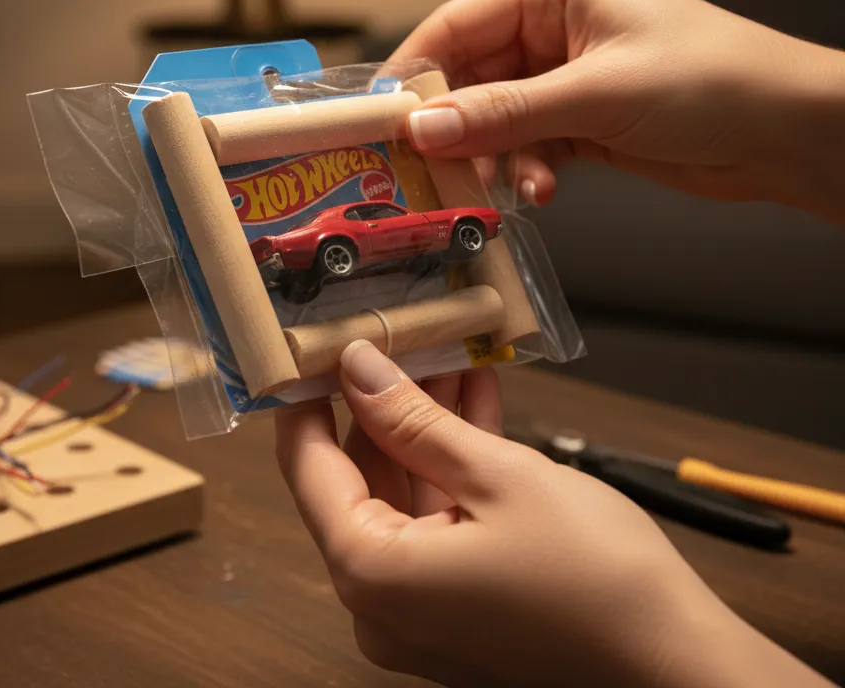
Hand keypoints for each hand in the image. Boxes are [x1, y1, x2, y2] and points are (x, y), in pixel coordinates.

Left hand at [276, 340, 831, 687]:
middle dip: (383, 403)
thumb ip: (414, 420)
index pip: (308, 466)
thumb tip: (357, 368)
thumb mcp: (497, 476)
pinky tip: (474, 401)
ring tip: (447, 353)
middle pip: (358, 478)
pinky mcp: (460, 607)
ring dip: (426, 425)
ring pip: (404, 494)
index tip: (316, 345)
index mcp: (371, 573)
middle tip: (400, 337)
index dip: (309, 397)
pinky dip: (453, 466)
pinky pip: (437, 522)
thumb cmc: (596, 579)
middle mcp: (381, 603)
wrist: (682, 669)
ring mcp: (421, 611)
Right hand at [391, 0, 844, 223]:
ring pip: (495, 119)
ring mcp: (566, 77)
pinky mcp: (581, 120)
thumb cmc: (715, 81)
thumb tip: (425, 126)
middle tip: (436, 170)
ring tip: (510, 187)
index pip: (457, 25)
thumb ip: (504, 113)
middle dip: (456, 127)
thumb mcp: (596, 95)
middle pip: (470, 78)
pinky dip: (526, 168)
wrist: (791, 132)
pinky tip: (543, 189)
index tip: (384, 120)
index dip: (416, 72)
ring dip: (496, 156)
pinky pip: (526, 144)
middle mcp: (553, 29)